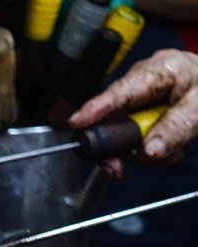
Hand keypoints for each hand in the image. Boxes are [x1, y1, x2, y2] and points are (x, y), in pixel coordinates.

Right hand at [68, 49, 197, 176]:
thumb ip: (175, 130)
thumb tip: (148, 152)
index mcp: (160, 70)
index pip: (122, 91)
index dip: (97, 108)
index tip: (77, 122)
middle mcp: (142, 80)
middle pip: (113, 116)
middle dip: (116, 145)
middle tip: (117, 169)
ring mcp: (139, 95)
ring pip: (121, 130)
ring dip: (138, 150)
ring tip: (167, 153)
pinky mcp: (140, 109)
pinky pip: (132, 134)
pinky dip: (147, 147)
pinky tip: (165, 146)